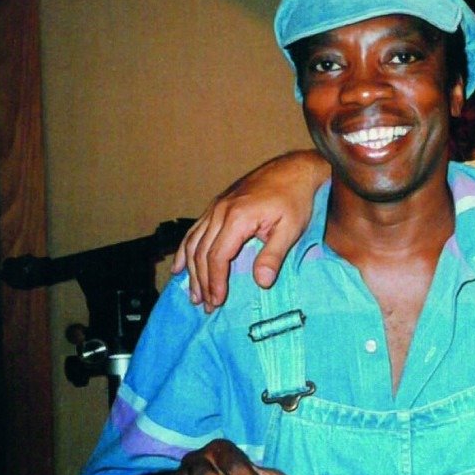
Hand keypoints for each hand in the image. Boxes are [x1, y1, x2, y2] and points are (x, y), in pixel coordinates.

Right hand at [172, 150, 327, 310]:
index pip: (217, 256)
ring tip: (193, 294)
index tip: (217, 302)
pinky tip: (179, 266)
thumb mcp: (291, 228)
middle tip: (205, 305)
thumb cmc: (296, 198)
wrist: (295, 169)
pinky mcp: (218, 205)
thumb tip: (261, 282)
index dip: (215, 282)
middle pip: (202, 252)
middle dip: (202, 282)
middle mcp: (220, 211)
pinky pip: (195, 230)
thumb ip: (273, 255)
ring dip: (191, 270)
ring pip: (194, 242)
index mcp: (237, 217)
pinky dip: (185, 249)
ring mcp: (216, 206)